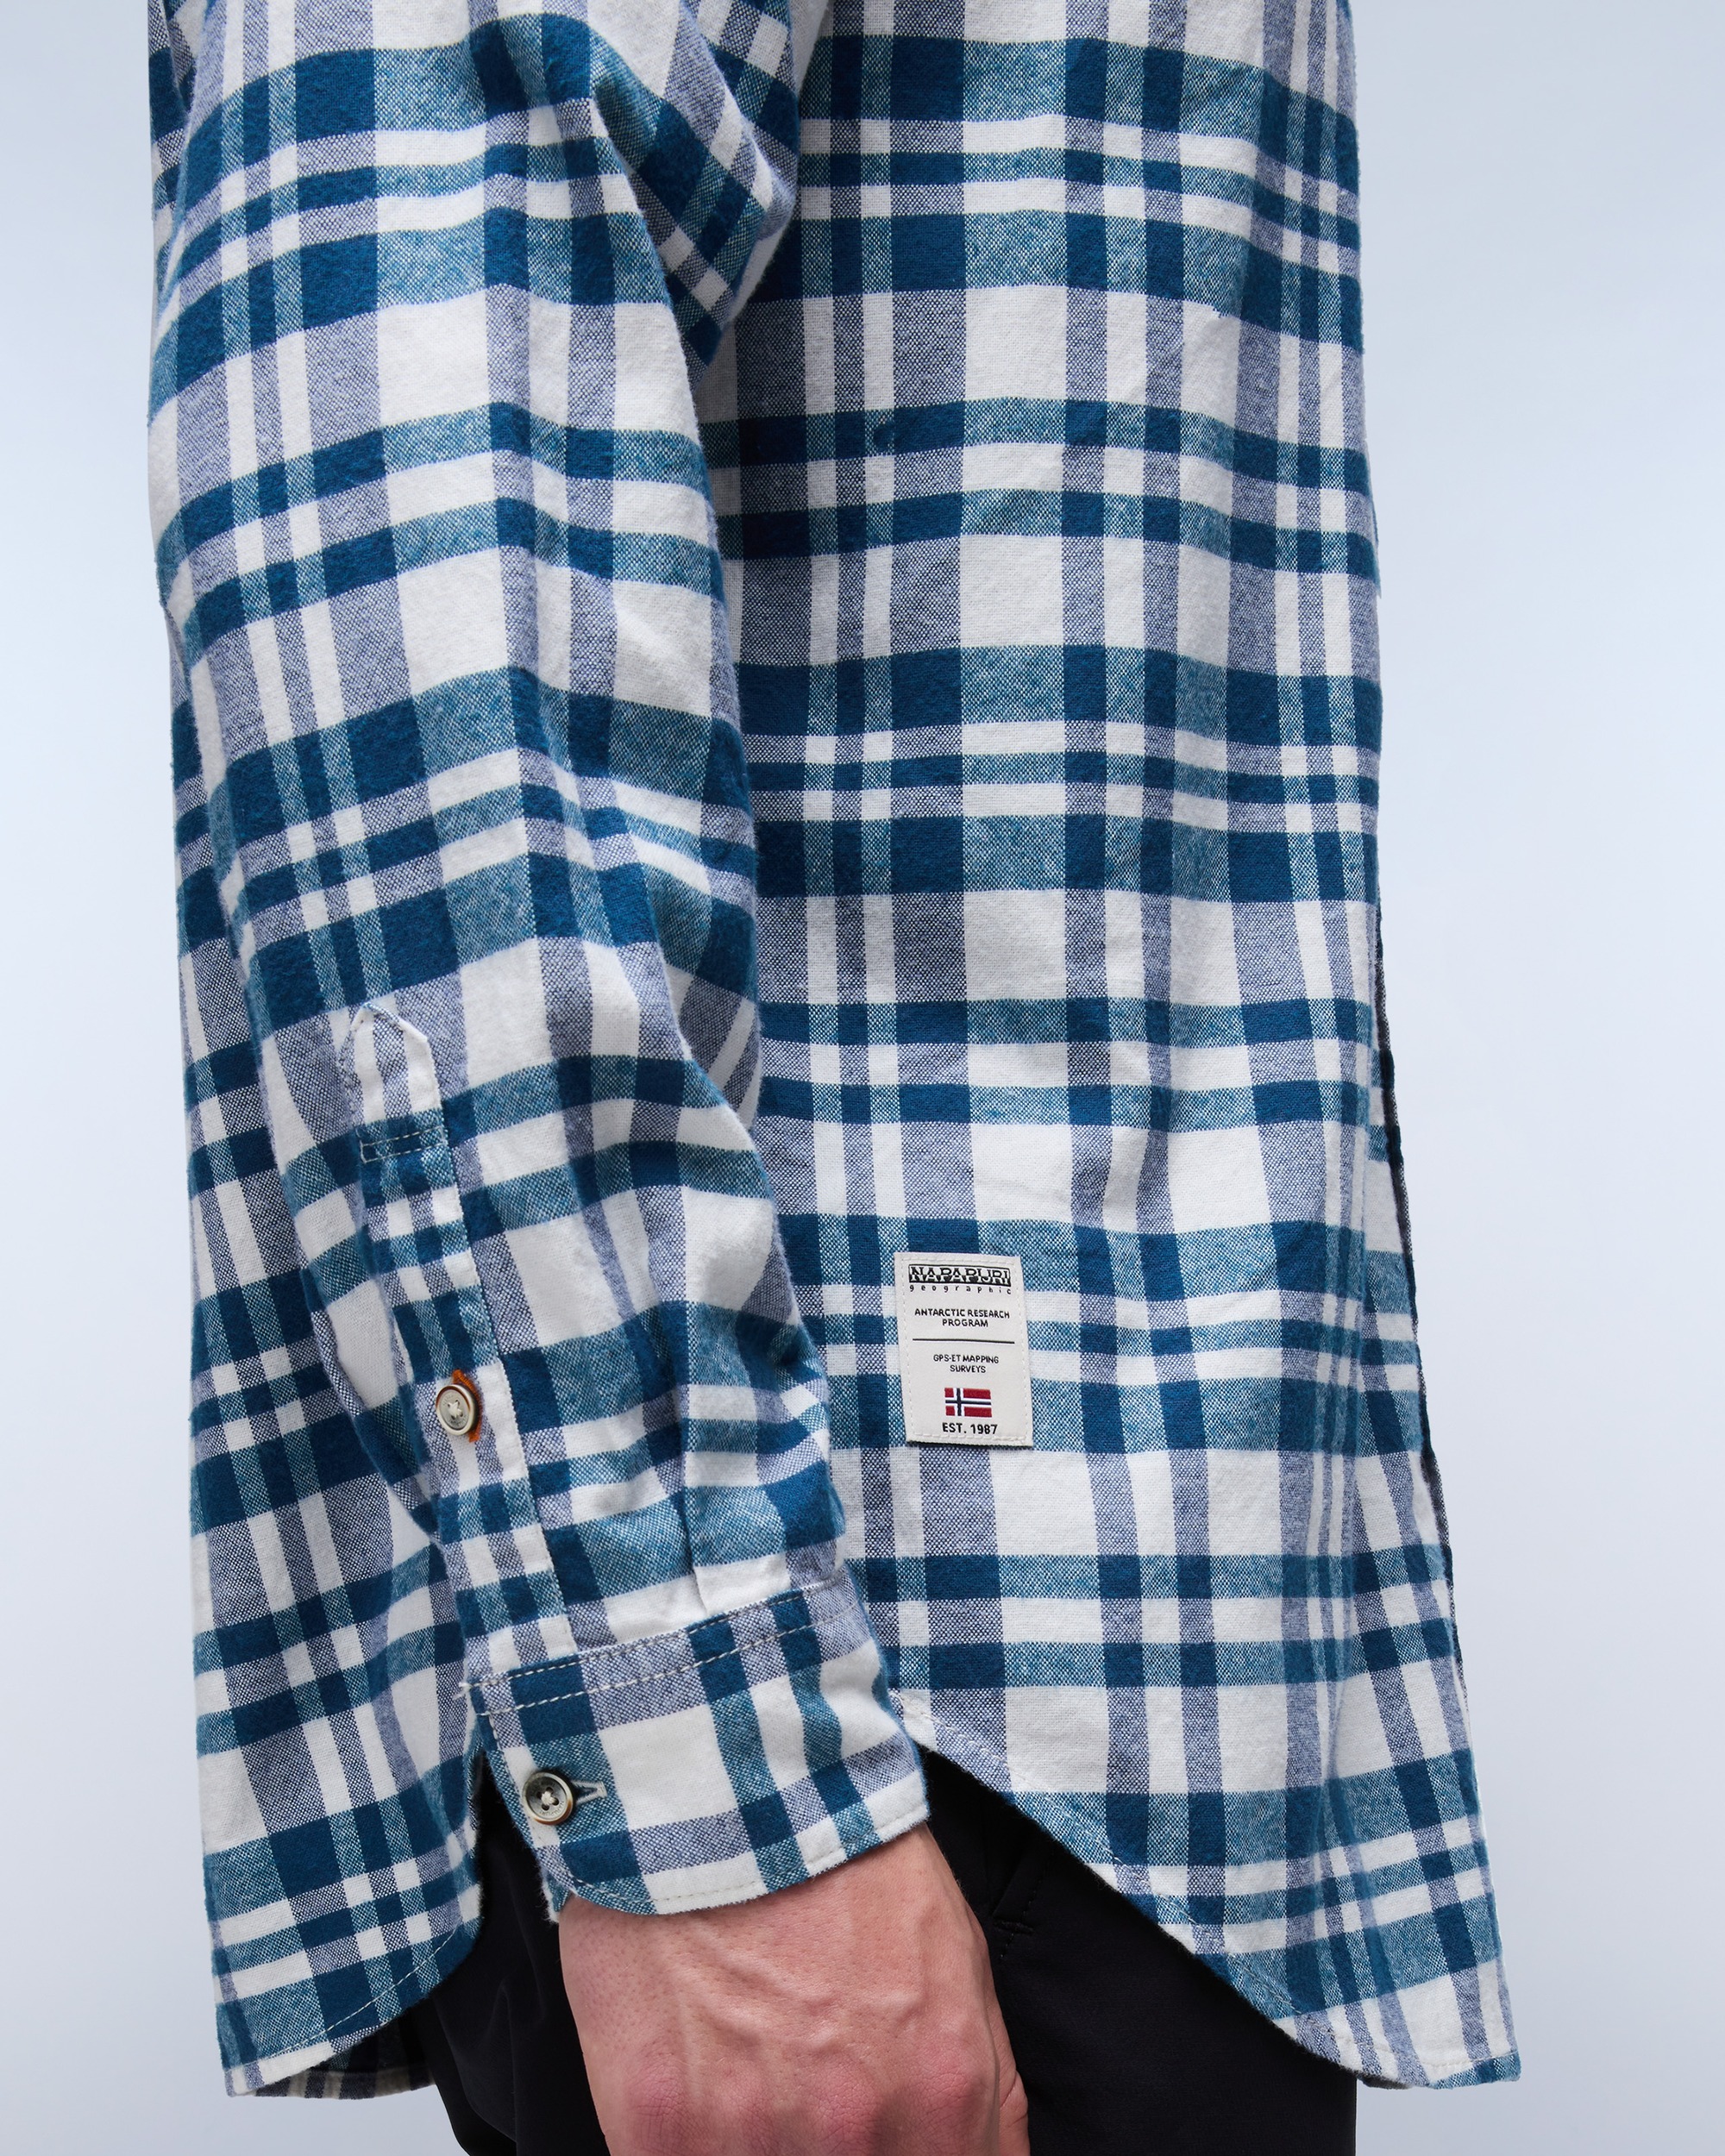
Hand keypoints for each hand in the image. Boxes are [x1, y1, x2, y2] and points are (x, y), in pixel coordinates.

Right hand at [559, 1822, 1029, 2154]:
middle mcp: (855, 2131)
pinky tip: (693, 2083)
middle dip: (835, 2149)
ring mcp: (751, 2138)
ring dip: (761, 2147)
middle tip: (811, 2090)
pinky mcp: (657, 2126)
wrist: (727, 1783)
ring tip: (750, 2076)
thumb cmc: (842, 1858)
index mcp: (943, 2094)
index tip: (888, 2142)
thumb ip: (985, 2089)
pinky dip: (689, 2147)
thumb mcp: (958, 1958)